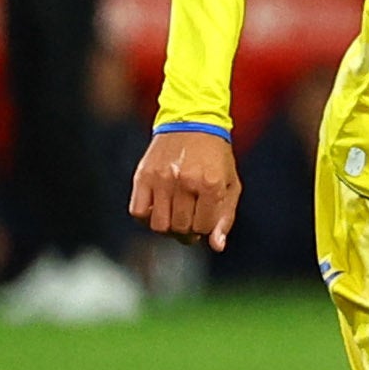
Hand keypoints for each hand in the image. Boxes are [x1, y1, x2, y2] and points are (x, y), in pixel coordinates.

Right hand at [129, 130, 239, 250]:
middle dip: (186, 231)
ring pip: (158, 226)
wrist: (192, 122)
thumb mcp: (230, 184)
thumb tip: (216, 247)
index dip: (204, 229)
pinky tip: (158, 208)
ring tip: (174, 215)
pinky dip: (147, 217)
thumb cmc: (216, 158)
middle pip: (180, 229)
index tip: (203, 220)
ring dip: (167, 227)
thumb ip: (225, 217)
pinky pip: (138, 212)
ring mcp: (161, 179)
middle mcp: (185, 182)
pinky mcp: (142, 175)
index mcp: (211, 184)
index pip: (202, 228)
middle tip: (188, 220)